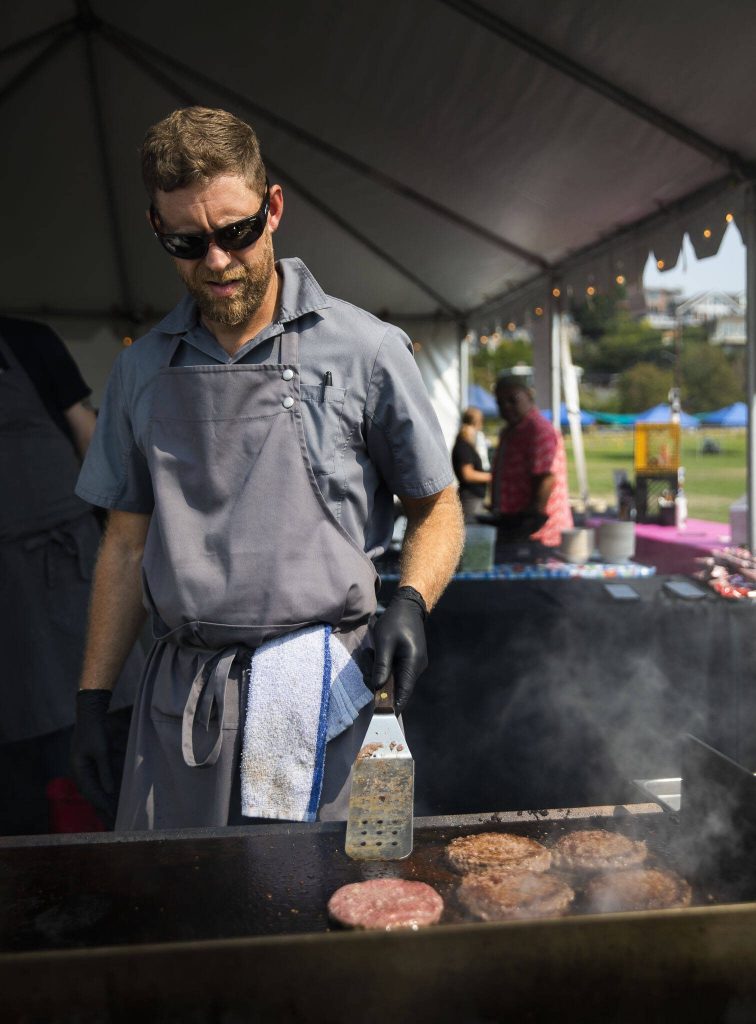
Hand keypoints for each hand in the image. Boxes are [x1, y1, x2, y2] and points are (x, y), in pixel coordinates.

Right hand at [72, 690, 116, 826]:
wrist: (90, 715)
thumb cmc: (95, 731)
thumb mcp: (101, 751)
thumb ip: (105, 771)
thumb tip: (109, 791)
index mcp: (79, 770)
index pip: (92, 793)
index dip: (103, 805)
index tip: (113, 816)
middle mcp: (80, 772)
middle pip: (92, 795)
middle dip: (102, 809)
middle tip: (113, 824)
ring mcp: (84, 769)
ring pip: (95, 790)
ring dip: (104, 802)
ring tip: (113, 817)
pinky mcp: (90, 765)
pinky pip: (98, 782)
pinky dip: (105, 791)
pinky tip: (112, 799)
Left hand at [372, 589, 427, 713]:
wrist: (408, 606)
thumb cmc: (396, 622)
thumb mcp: (384, 643)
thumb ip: (381, 666)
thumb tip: (377, 687)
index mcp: (413, 665)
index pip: (404, 693)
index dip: (393, 706)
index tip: (381, 715)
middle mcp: (417, 668)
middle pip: (397, 687)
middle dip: (379, 682)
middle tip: (365, 666)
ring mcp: (414, 664)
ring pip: (394, 678)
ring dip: (379, 672)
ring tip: (369, 654)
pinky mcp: (410, 660)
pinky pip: (395, 670)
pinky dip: (383, 666)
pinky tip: (375, 654)